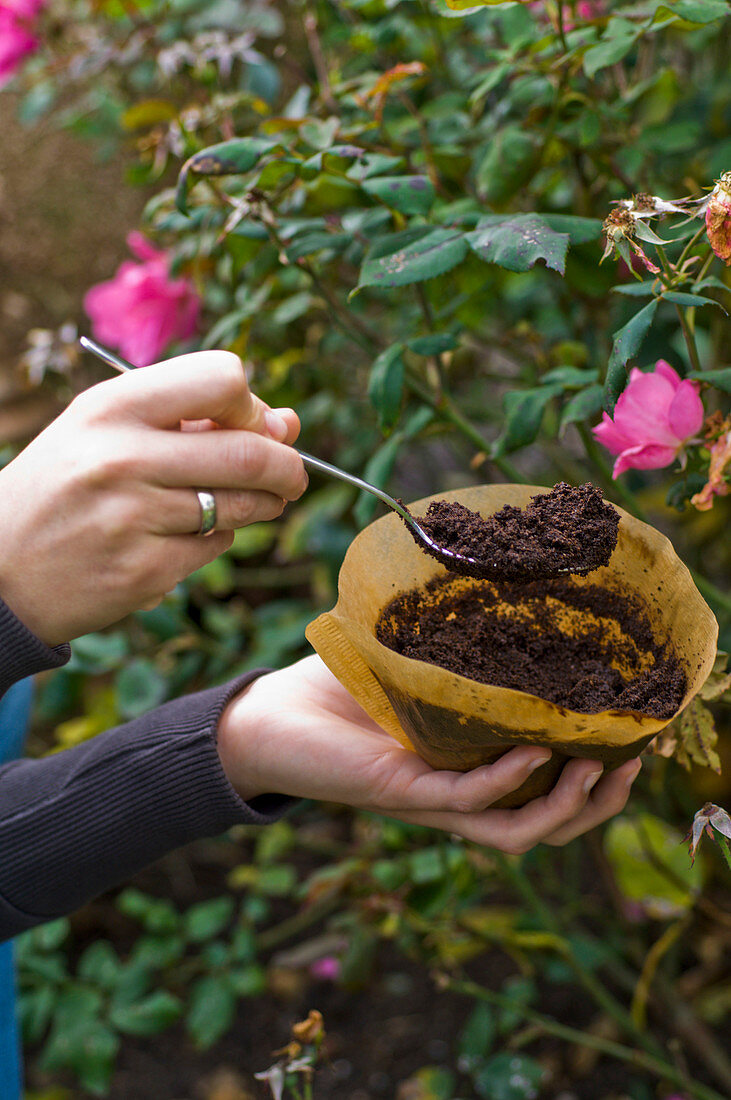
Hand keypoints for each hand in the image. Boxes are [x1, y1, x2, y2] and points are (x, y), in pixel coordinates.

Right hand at [0, 351, 306, 644]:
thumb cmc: (63, 486)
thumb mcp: (107, 432)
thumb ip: (194, 420)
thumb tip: (288, 423)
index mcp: (111, 407)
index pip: (223, 379)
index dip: (251, 404)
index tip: (252, 425)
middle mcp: (121, 458)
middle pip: (250, 452)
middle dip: (288, 466)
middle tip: (292, 476)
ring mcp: (133, 518)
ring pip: (241, 505)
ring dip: (264, 504)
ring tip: (252, 502)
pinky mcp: (145, 572)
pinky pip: (215, 546)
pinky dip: (218, 538)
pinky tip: (188, 534)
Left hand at [217, 655, 641, 852]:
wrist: (267, 715)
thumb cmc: (337, 684)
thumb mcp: (411, 655)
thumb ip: (453, 635)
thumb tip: (498, 572)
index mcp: (468, 764)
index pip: (546, 785)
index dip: (597, 772)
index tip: (636, 735)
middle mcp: (456, 791)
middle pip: (546, 821)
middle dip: (598, 801)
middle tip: (633, 760)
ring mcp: (430, 799)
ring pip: (516, 830)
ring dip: (564, 808)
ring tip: (594, 768)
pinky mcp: (400, 792)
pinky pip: (466, 801)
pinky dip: (506, 781)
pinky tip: (532, 752)